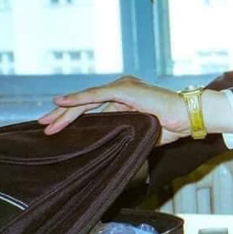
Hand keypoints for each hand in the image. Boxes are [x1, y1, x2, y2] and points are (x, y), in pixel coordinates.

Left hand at [37, 76, 190, 145]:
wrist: (189, 117)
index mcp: (126, 98)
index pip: (93, 107)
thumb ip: (124, 133)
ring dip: (64, 113)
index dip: (73, 117)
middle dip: (62, 115)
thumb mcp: (141, 131)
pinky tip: (60, 103)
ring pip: (86, 100)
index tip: (55, 127)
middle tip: (43, 126)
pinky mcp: (124, 90)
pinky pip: (95, 96)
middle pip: (85, 103)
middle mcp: (121, 89)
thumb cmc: (171, 126)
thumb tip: (108, 146)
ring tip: (47, 124)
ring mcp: (122, 87)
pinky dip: (76, 100)